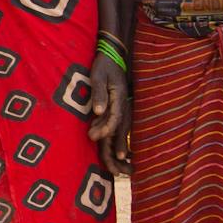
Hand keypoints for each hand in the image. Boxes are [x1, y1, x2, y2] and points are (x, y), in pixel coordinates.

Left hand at [88, 53, 129, 174]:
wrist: (114, 55)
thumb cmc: (104, 65)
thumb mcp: (97, 75)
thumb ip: (98, 93)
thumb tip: (98, 112)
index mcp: (118, 97)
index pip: (113, 117)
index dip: (106, 130)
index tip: (99, 140)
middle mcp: (124, 104)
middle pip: (121, 129)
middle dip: (118, 147)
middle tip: (115, 167)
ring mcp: (125, 107)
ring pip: (123, 130)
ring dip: (120, 147)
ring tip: (119, 165)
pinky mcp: (122, 108)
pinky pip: (122, 127)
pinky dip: (121, 140)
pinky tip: (122, 152)